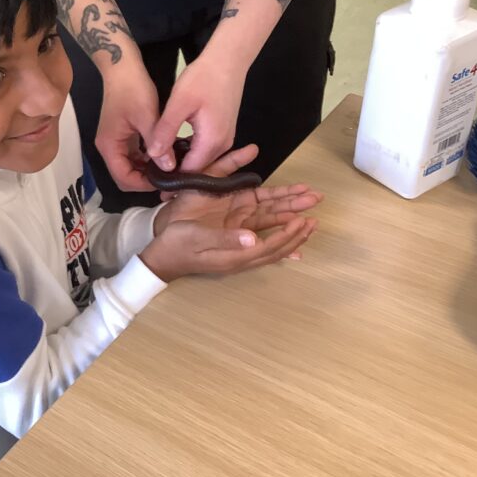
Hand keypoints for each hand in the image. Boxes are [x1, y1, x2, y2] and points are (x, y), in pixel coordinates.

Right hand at [96, 63, 159, 191]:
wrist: (122, 67)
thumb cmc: (133, 89)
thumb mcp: (147, 117)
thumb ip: (158, 143)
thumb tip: (170, 168)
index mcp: (110, 146)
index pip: (123, 178)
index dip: (143, 184)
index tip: (166, 181)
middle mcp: (108, 147)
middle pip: (124, 175)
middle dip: (145, 179)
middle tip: (169, 176)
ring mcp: (114, 142)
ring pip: (129, 166)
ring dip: (146, 169)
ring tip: (169, 167)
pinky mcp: (121, 136)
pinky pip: (132, 155)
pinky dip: (145, 159)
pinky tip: (162, 154)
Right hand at [142, 145, 321, 282]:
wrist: (161, 256)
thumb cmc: (177, 244)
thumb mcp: (197, 237)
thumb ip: (225, 238)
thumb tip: (252, 237)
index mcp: (235, 254)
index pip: (270, 246)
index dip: (288, 234)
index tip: (303, 220)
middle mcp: (241, 254)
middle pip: (276, 246)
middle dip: (296, 233)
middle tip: (314, 220)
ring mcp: (238, 250)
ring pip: (271, 243)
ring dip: (290, 234)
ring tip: (309, 223)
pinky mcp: (233, 244)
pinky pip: (262, 243)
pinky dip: (278, 238)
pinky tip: (289, 240)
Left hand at [147, 52, 246, 173]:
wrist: (228, 60)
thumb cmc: (203, 78)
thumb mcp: (179, 103)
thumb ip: (166, 131)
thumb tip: (153, 155)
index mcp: (212, 142)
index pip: (190, 173)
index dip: (170, 178)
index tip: (150, 178)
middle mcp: (223, 146)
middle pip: (197, 169)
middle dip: (176, 173)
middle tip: (151, 173)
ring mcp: (226, 139)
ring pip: (201, 160)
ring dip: (183, 162)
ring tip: (158, 162)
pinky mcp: (223, 131)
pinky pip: (205, 149)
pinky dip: (191, 152)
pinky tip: (174, 148)